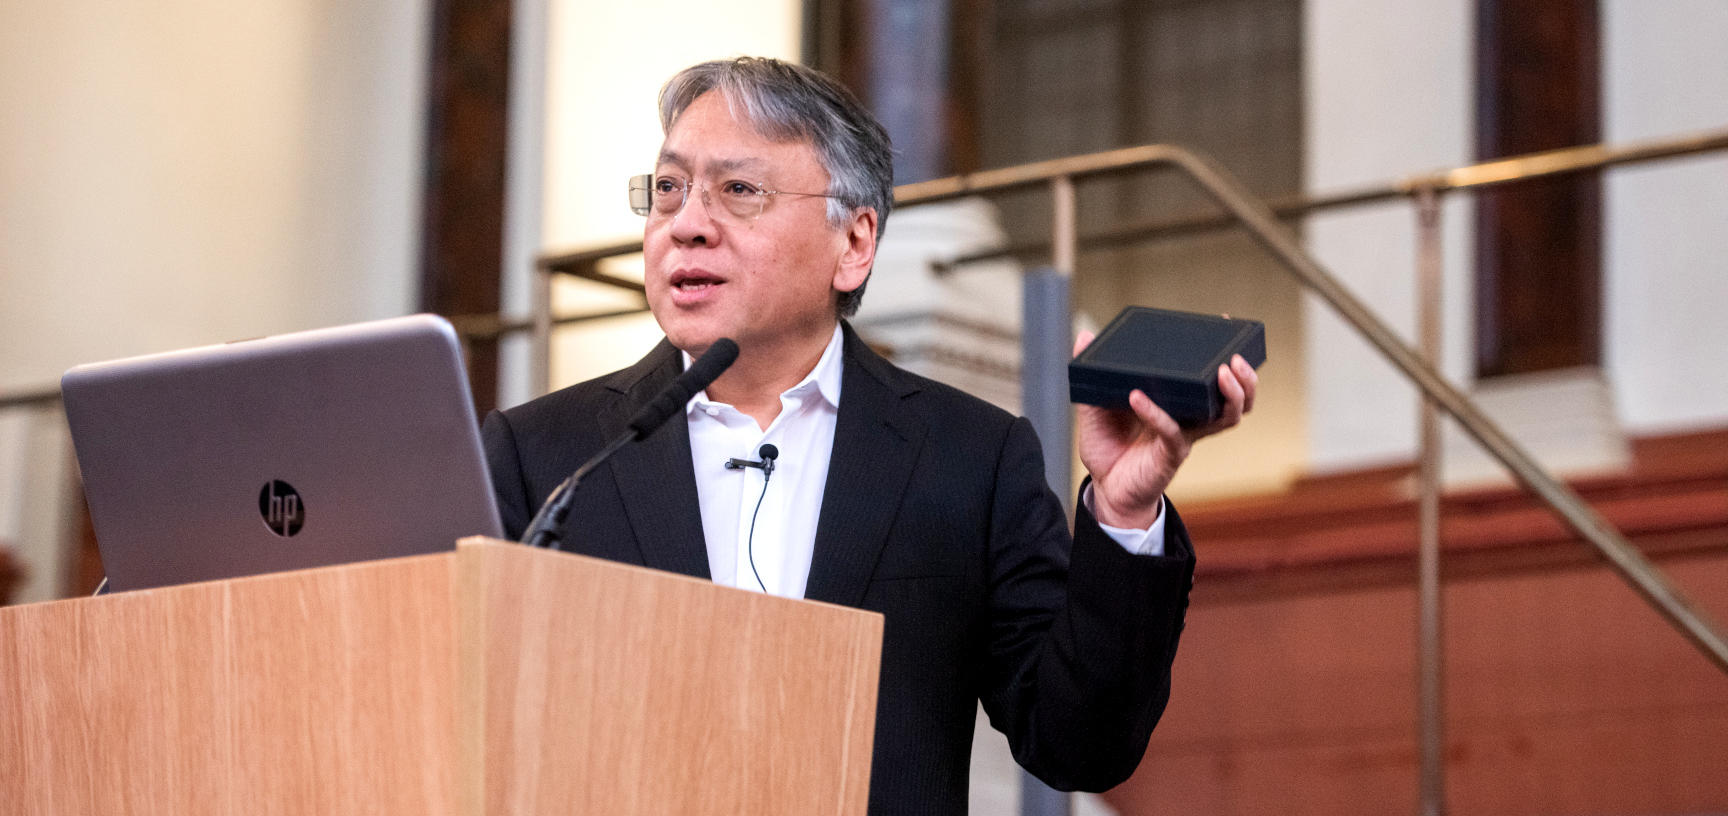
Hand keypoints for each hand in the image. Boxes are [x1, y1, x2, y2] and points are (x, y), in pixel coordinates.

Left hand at [1074, 330, 1257, 528]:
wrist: (1104, 489)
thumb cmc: (1108, 448)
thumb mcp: (1096, 406)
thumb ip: (1094, 374)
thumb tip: (1085, 336)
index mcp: (1180, 403)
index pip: (1213, 377)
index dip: (1226, 354)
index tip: (1227, 324)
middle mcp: (1190, 418)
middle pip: (1235, 400)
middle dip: (1244, 379)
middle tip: (1236, 358)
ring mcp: (1184, 436)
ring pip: (1224, 418)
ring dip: (1230, 396)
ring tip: (1222, 372)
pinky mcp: (1170, 454)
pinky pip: (1172, 431)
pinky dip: (1156, 412)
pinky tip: (1137, 397)